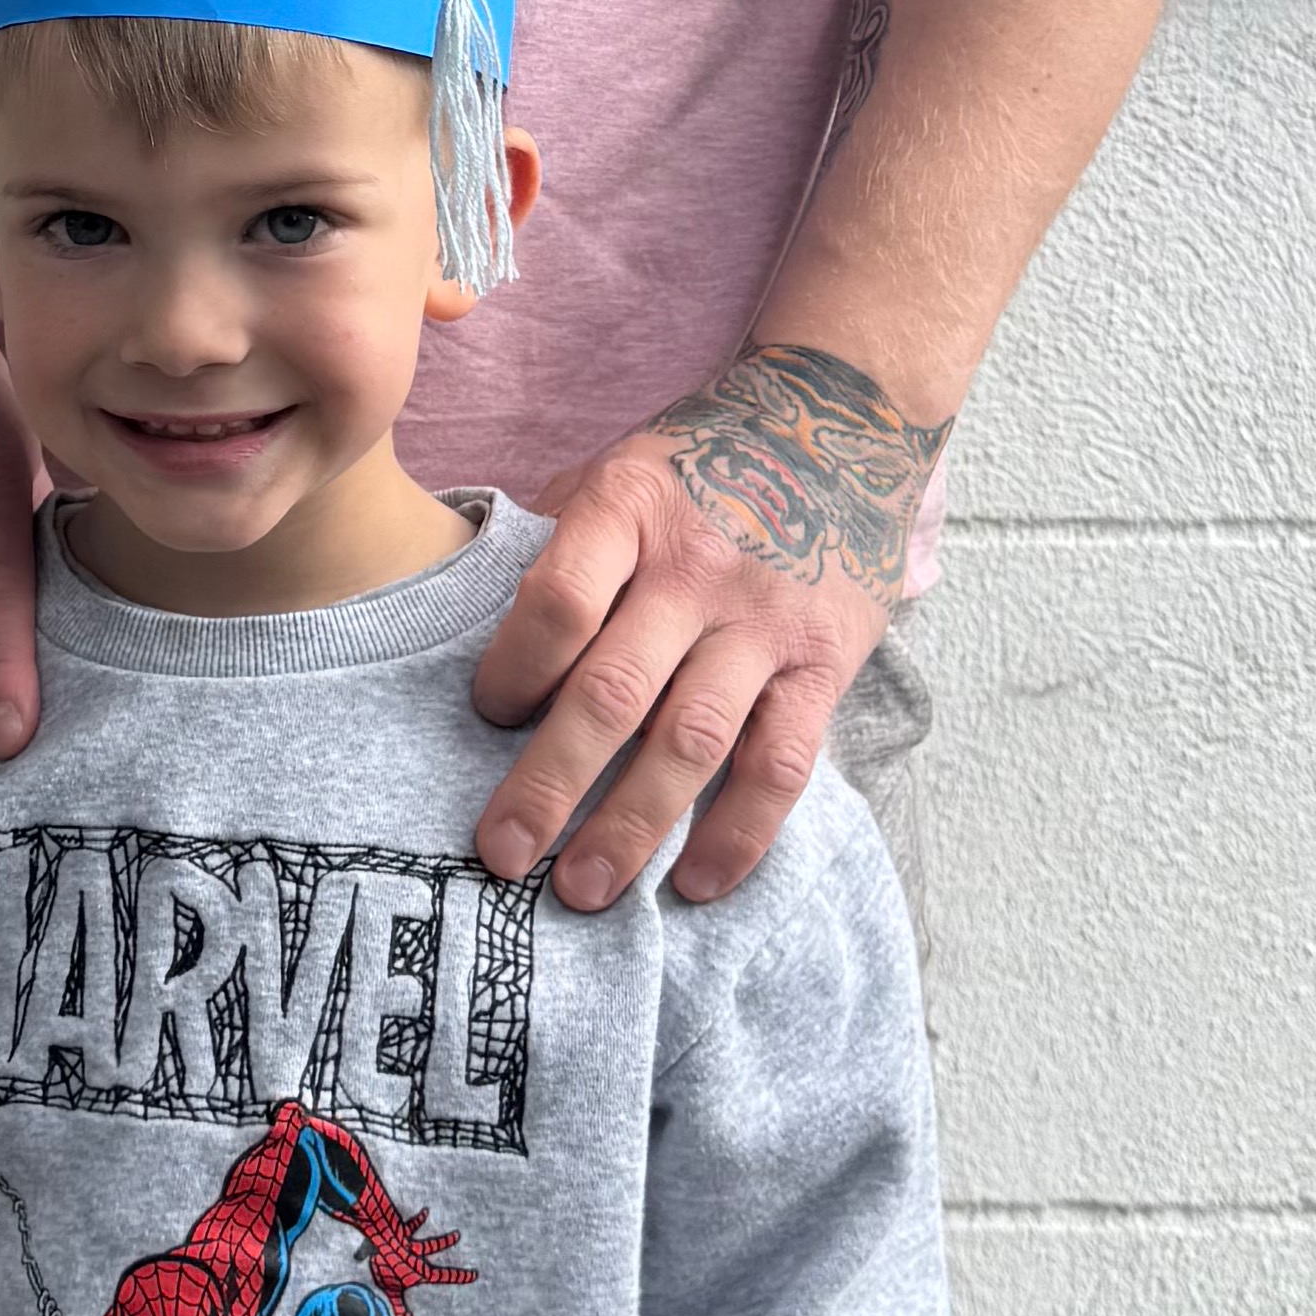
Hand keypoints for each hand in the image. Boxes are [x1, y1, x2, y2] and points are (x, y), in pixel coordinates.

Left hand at [472, 350, 943, 908]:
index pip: (559, 601)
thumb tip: (474, 633)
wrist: (841, 424)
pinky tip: (696, 883)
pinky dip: (740, 833)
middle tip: (502, 854)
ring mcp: (766, 621)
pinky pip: (781, 764)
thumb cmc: (699, 465)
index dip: (512, 670)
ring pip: (692, 740)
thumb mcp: (616, 469)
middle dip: (550, 783)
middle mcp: (697, 568)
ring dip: (632, 825)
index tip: (485, 716)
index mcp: (629, 508)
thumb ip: (554, 545)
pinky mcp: (824, 665)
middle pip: (613, 690)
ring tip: (582, 891)